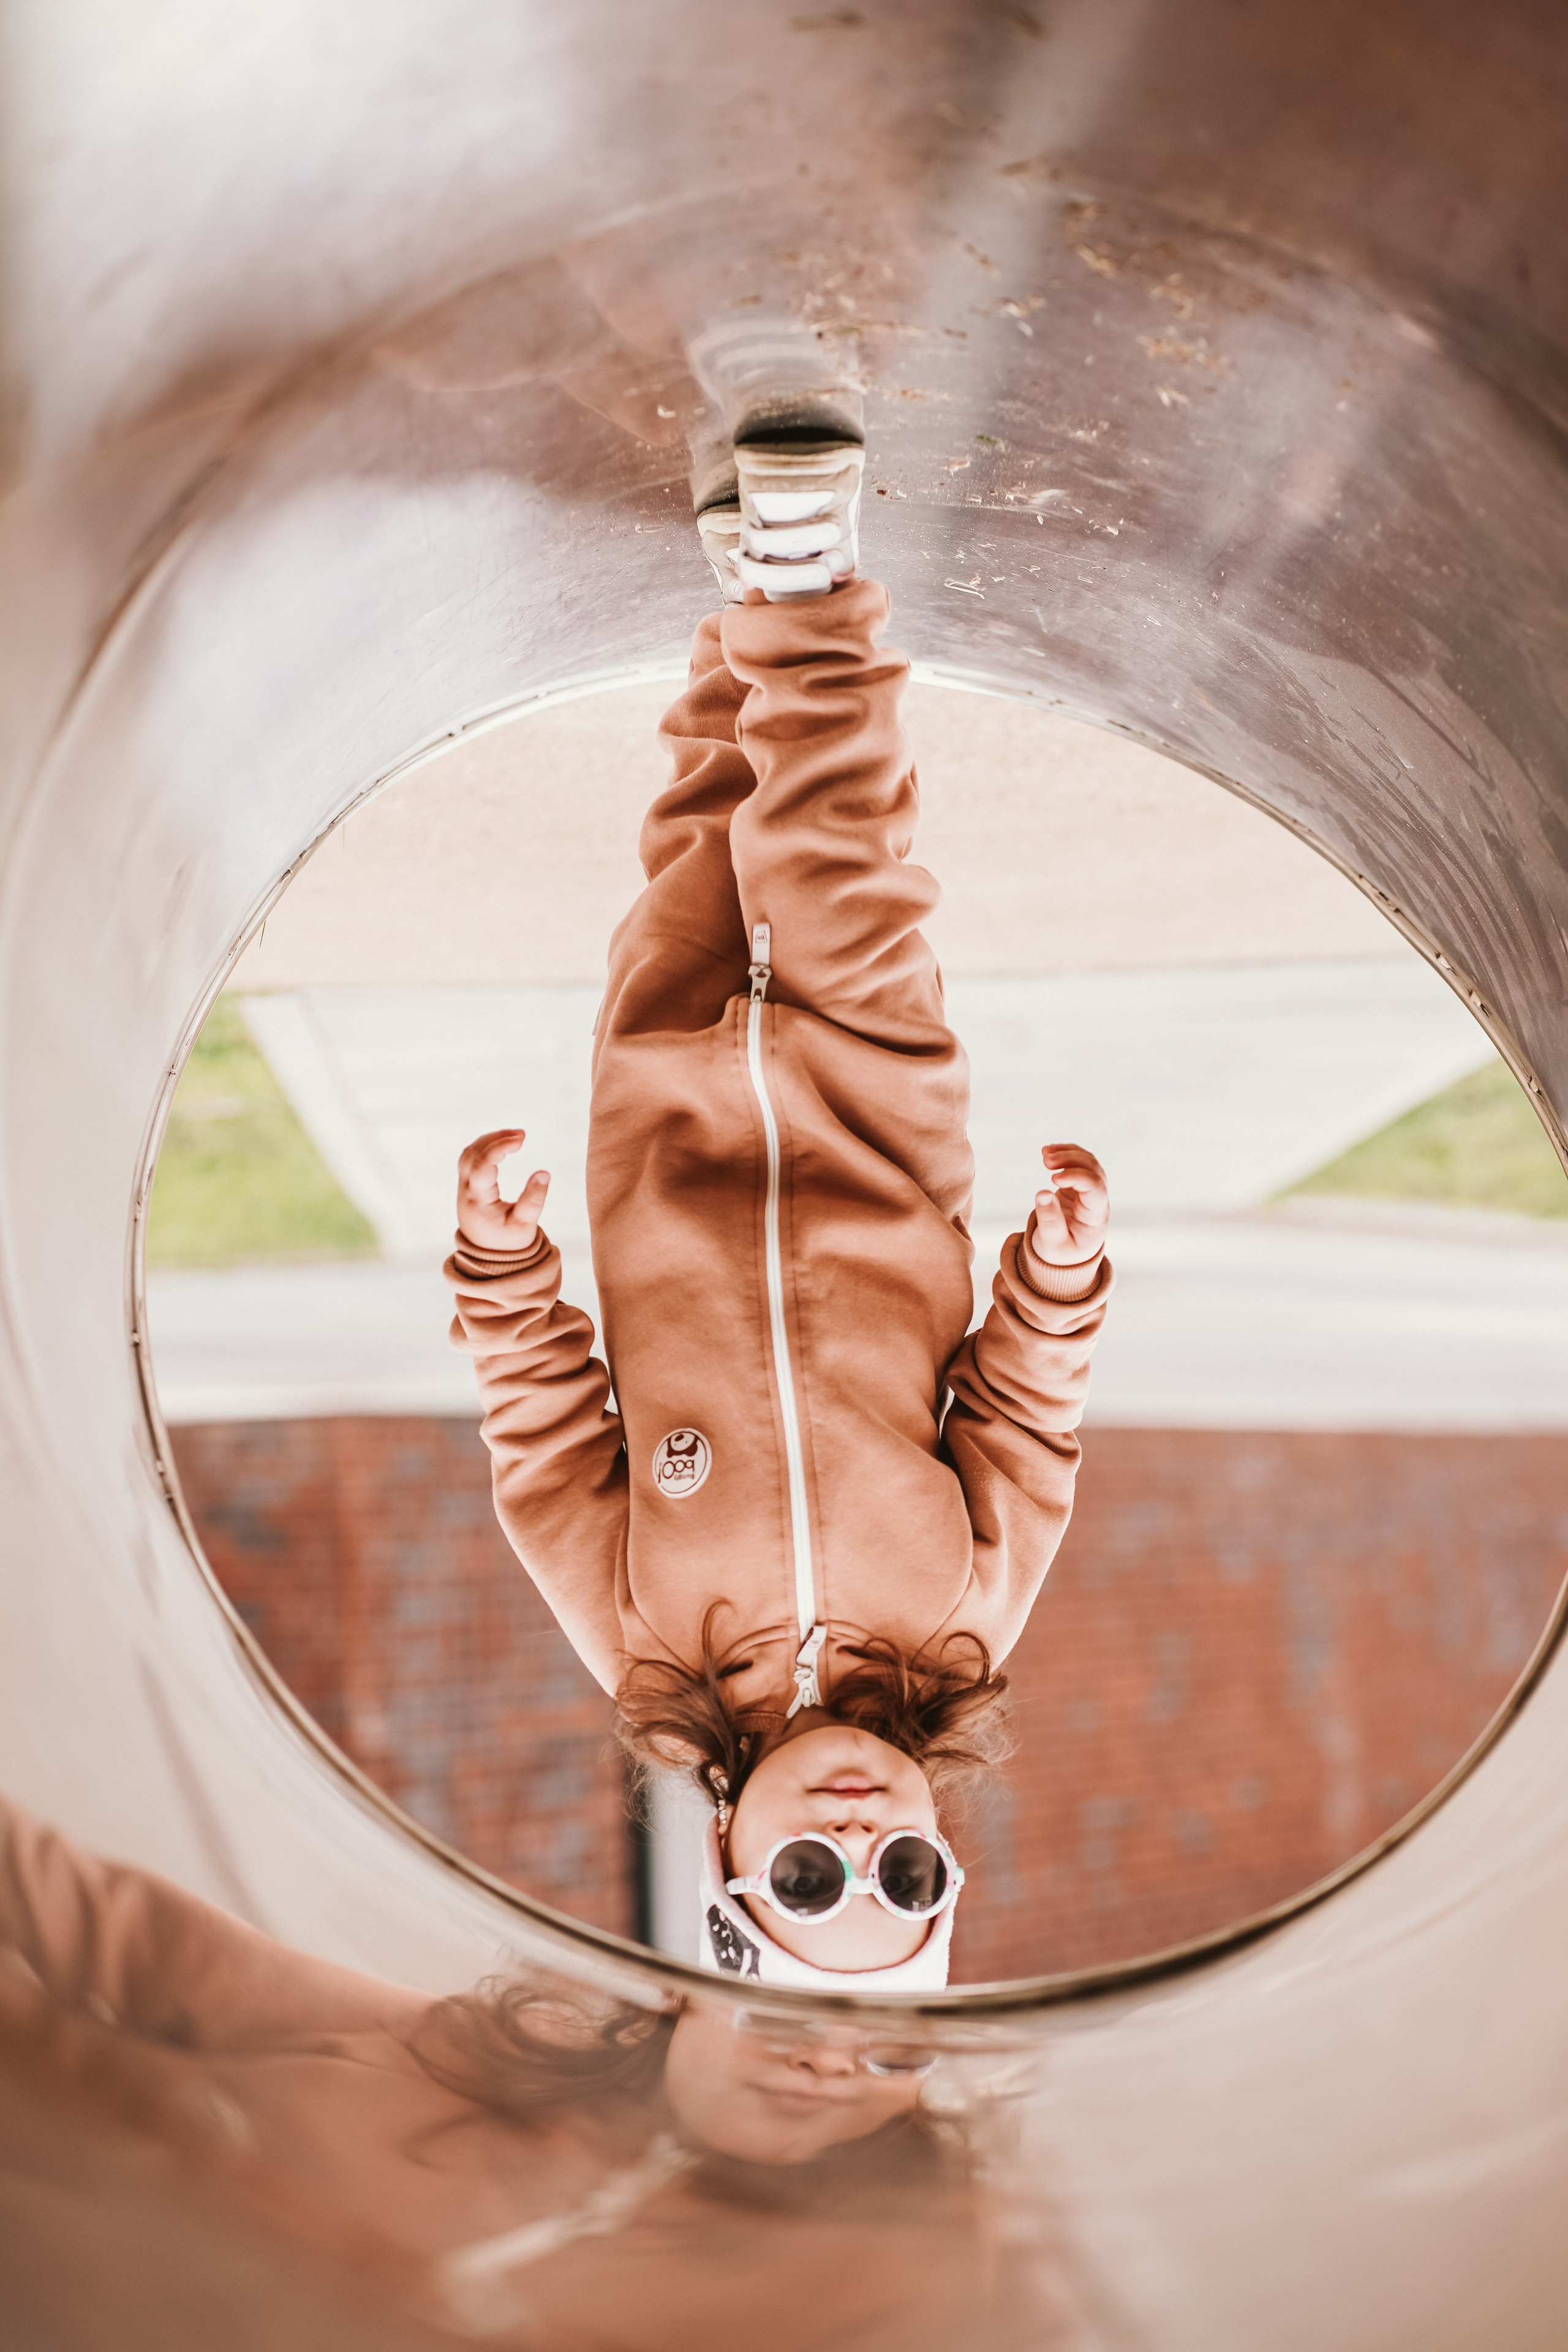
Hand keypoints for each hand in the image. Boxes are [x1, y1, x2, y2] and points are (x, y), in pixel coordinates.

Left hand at [456, 1129, 550, 1253]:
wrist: (490, 1259)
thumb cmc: (509, 1243)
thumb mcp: (525, 1225)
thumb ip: (534, 1200)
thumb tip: (544, 1172)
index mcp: (477, 1202)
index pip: (481, 1165)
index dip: (499, 1147)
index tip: (521, 1138)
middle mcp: (465, 1192)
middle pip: (471, 1154)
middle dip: (495, 1139)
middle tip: (521, 1134)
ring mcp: (463, 1189)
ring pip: (468, 1154)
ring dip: (489, 1141)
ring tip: (515, 1136)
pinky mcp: (466, 1187)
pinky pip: (469, 1159)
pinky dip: (484, 1148)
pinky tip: (502, 1145)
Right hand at [1030, 1144, 1108, 1267]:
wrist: (1063, 1256)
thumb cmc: (1060, 1254)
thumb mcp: (1052, 1243)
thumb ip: (1049, 1220)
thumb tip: (1043, 1193)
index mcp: (1095, 1217)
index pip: (1095, 1188)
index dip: (1077, 1177)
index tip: (1054, 1178)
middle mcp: (1097, 1201)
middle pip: (1093, 1170)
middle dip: (1071, 1160)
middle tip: (1046, 1161)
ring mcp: (1089, 1191)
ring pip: (1087, 1162)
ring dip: (1068, 1153)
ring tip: (1045, 1153)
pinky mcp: (1078, 1186)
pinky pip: (1076, 1163)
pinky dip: (1064, 1154)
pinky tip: (1047, 1152)